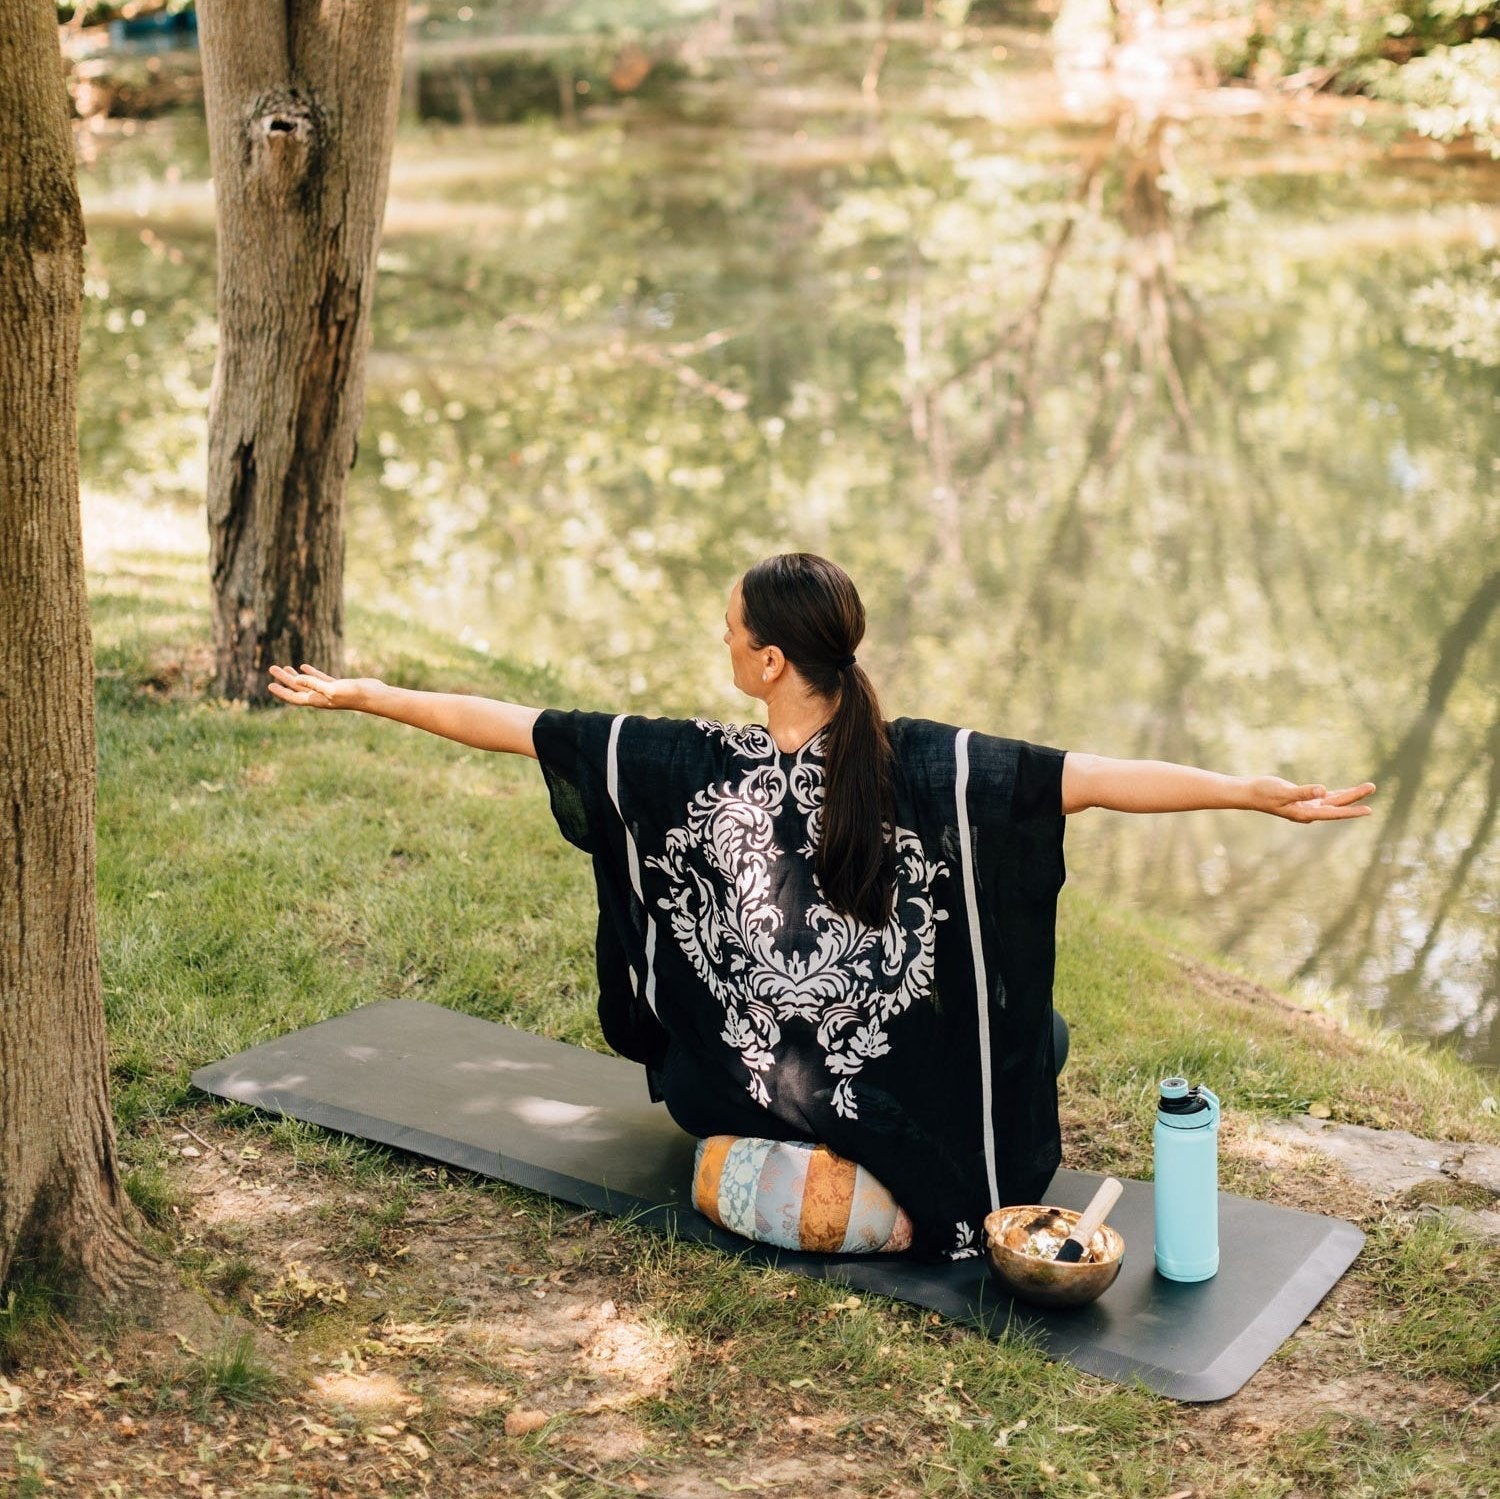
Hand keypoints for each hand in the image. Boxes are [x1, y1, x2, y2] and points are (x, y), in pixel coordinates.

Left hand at [267, 663, 367, 710]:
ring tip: (284, 668)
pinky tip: (304, 667)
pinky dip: (310, 673)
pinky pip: (319, 678)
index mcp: (317, 700)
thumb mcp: (332, 689)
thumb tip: (296, 679)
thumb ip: (314, 684)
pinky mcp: (338, 685)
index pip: (294, 697)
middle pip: (297, 688)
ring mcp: (329, 691)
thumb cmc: (354, 694)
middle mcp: (321, 697)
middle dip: (284, 679)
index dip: (282, 691)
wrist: (374, 696)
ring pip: (307, 683)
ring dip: (294, 676)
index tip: (270, 684)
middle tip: (272, 668)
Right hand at [1250, 778, 1376, 822]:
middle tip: (1372, 787)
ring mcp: (1308, 807)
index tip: (1368, 809)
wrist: (1250, 793)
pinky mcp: (1304, 800)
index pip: (1333, 812)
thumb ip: (1303, 792)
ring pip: (1334, 801)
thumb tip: (1323, 790)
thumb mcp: (1283, 791)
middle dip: (1355, 797)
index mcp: (1305, 813)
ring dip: (1350, 795)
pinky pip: (1327, 798)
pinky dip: (1338, 794)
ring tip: (1367, 788)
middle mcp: (1309, 812)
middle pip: (1337, 805)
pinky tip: (1347, 792)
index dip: (1351, 811)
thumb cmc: (1264, 792)